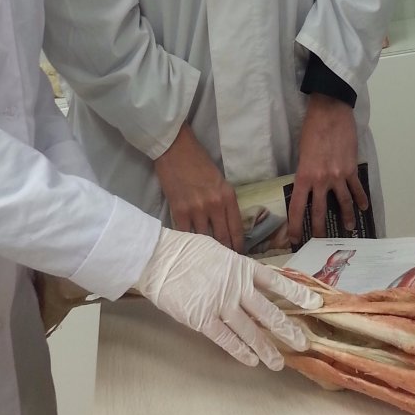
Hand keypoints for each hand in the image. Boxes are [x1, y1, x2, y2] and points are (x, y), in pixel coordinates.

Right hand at [135, 226, 321, 368]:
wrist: (159, 258)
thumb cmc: (187, 252)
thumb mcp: (219, 252)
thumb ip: (236, 269)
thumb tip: (251, 281)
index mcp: (242, 267)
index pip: (276, 281)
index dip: (297, 293)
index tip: (315, 304)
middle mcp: (236, 287)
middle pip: (268, 311)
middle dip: (287, 329)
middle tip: (303, 343)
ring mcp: (221, 304)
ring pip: (250, 331)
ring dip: (266, 349)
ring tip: (278, 363)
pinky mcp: (203, 319)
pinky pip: (226, 340)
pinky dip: (240, 352)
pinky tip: (251, 361)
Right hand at [154, 123, 243, 251]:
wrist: (175, 149)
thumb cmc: (198, 161)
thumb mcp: (219, 180)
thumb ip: (223, 201)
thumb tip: (224, 224)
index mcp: (228, 196)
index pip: (237, 229)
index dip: (238, 246)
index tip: (238, 256)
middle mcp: (215, 205)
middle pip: (222, 238)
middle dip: (225, 253)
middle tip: (225, 265)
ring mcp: (196, 209)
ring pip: (204, 240)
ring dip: (206, 251)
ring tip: (207, 261)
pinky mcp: (178, 211)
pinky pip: (185, 234)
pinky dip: (188, 243)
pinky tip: (189, 250)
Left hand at [288, 94, 366, 242]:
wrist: (330, 113)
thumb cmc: (311, 129)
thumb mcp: (301, 154)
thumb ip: (305, 172)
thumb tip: (307, 187)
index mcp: (304, 176)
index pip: (298, 207)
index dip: (295, 225)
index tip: (295, 238)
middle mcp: (321, 180)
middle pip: (320, 212)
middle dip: (320, 230)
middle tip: (320, 242)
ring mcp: (338, 176)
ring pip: (343, 204)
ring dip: (346, 218)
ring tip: (348, 228)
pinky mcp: (351, 169)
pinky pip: (356, 189)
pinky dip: (360, 199)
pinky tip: (363, 207)